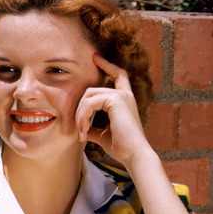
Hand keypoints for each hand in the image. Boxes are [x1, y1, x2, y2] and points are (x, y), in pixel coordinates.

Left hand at [75, 54, 153, 170]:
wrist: (134, 155)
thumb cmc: (122, 147)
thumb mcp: (103, 134)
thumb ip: (93, 126)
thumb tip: (80, 127)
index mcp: (124, 100)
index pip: (118, 75)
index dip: (107, 65)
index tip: (96, 57)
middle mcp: (125, 95)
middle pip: (92, 89)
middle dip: (80, 107)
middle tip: (78, 129)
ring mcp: (121, 95)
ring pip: (89, 95)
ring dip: (80, 115)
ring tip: (81, 132)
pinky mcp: (116, 100)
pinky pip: (90, 102)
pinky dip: (83, 117)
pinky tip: (84, 131)